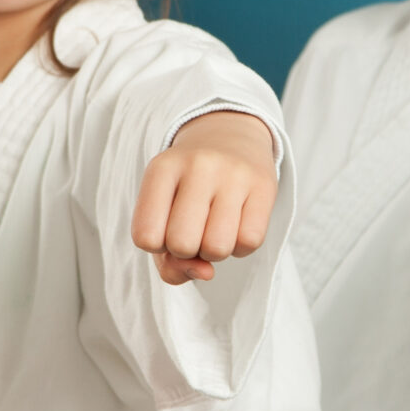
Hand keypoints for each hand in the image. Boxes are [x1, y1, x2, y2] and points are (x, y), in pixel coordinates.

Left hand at [132, 111, 278, 284]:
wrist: (230, 137)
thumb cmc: (188, 190)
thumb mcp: (164, 214)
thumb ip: (168, 262)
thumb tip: (206, 273)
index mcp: (162, 168)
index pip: (145, 237)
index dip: (157, 246)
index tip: (167, 226)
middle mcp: (197, 165)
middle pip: (181, 244)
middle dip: (186, 251)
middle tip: (194, 229)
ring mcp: (233, 173)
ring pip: (217, 248)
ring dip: (215, 252)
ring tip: (215, 228)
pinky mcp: (264, 185)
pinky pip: (250, 242)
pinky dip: (241, 247)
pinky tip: (237, 225)